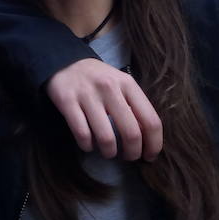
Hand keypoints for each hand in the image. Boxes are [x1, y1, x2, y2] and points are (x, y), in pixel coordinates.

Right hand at [46, 58, 161, 160]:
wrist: (65, 62)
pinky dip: (88, 146)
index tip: (149, 155)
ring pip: (106, 138)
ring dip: (109, 152)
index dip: (153, 144)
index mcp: (128, 84)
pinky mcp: (67, 102)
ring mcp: (87, 95)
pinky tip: (89, 144)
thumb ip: (135, 106)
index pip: (150, 120)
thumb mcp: (121, 85)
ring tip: (108, 152)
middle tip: (128, 157)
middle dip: (132, 153)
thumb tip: (147, 139)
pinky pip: (82, 134)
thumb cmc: (100, 79)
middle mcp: (109, 88)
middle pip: (131, 133)